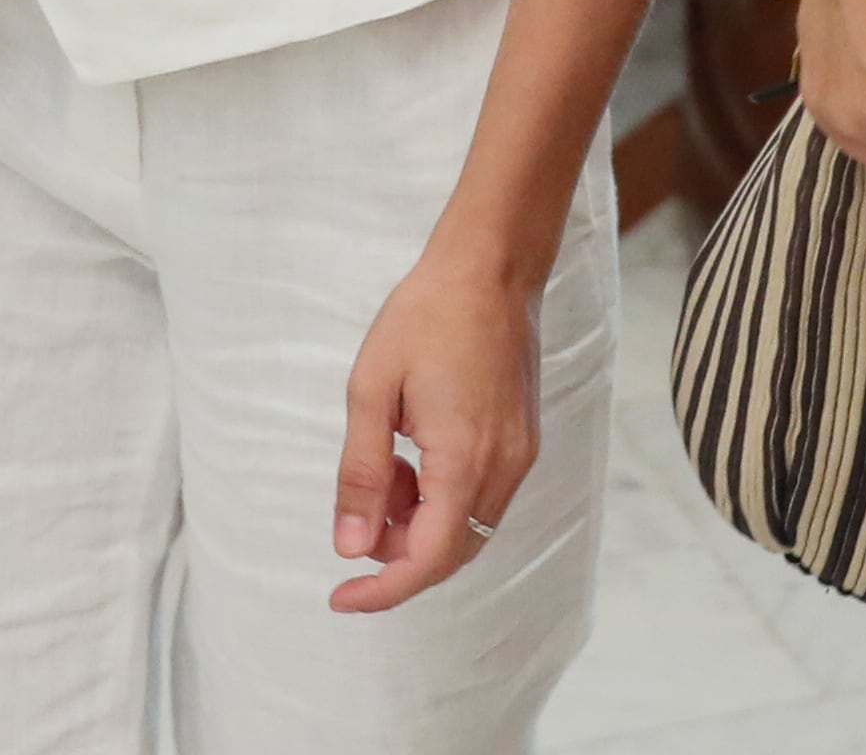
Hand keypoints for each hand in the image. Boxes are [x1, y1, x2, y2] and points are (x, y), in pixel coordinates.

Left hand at [329, 245, 542, 612]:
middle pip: (451, 553)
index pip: (428, 559)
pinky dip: (442, 499)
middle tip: (356, 515)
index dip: (383, 590)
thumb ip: (360, 472)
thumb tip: (349, 546)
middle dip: (397, 552)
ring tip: (385, 466)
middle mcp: (503, 469)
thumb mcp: (370, 390)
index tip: (340, 597)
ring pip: (467, 527)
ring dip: (418, 523)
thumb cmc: (425, 316)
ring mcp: (520, 457)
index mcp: (464, 460)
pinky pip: (481, 498)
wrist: (490, 267)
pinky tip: (413, 455)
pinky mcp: (524, 442)